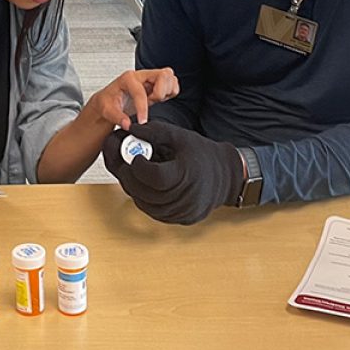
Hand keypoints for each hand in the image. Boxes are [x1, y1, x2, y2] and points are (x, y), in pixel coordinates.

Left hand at [87, 69, 179, 130]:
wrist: (108, 101)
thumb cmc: (107, 101)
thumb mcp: (106, 110)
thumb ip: (117, 117)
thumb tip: (128, 124)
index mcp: (128, 78)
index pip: (141, 91)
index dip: (143, 108)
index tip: (142, 121)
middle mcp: (141, 75)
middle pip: (164, 75)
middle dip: (161, 92)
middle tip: (152, 102)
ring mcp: (150, 79)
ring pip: (170, 77)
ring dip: (166, 91)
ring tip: (153, 100)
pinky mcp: (156, 85)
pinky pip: (172, 84)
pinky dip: (170, 93)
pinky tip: (158, 100)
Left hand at [101, 121, 242, 224]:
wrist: (226, 176)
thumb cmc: (202, 154)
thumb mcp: (179, 136)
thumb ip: (153, 132)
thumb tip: (128, 129)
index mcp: (186, 175)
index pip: (153, 176)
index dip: (138, 166)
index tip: (135, 156)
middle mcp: (185, 198)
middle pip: (143, 192)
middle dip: (127, 175)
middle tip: (123, 161)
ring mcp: (182, 213)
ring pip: (143, 204)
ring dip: (133, 187)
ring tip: (135, 171)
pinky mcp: (180, 220)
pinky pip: (152, 211)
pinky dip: (144, 198)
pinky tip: (145, 183)